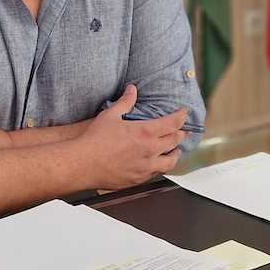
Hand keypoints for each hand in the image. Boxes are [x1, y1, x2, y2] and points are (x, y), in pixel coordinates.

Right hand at [74, 85, 188, 189]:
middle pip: (175, 141)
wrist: (84, 164)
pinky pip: (156, 173)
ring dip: (176, 154)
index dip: (181, 116)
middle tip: (184, 130)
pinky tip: (157, 165)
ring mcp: (146, 167)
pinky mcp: (138, 179)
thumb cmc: (95, 140)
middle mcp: (150, 151)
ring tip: (177, 151)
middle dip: (181, 133)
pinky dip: (160, 167)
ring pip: (170, 161)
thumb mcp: (111, 115)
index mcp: (146, 132)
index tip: (183, 113)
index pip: (173, 123)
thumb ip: (125, 102)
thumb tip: (132, 90)